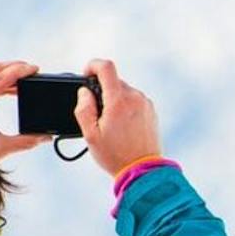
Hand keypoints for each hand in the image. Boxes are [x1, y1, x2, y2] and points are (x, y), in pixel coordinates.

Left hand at [0, 60, 53, 160]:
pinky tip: (8, 91)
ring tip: (22, 84)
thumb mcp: (0, 147)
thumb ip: (25, 142)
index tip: (35, 69)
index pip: (2, 77)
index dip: (21, 70)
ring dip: (6, 76)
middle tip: (30, 69)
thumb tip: (44, 138)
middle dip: (14, 67)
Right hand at [74, 57, 161, 176]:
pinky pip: (134, 100)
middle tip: (97, 114)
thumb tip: (84, 92)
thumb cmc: (115, 155)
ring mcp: (145, 103)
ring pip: (124, 91)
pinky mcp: (151, 111)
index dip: (92, 65)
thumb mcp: (90, 134)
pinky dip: (125, 106)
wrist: (142, 170)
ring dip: (114, 100)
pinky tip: (122, 126)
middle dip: (102, 91)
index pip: (106, 67)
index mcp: (119, 101)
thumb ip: (83, 109)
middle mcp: (135, 97)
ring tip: (111, 124)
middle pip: (114, 81)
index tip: (86, 75)